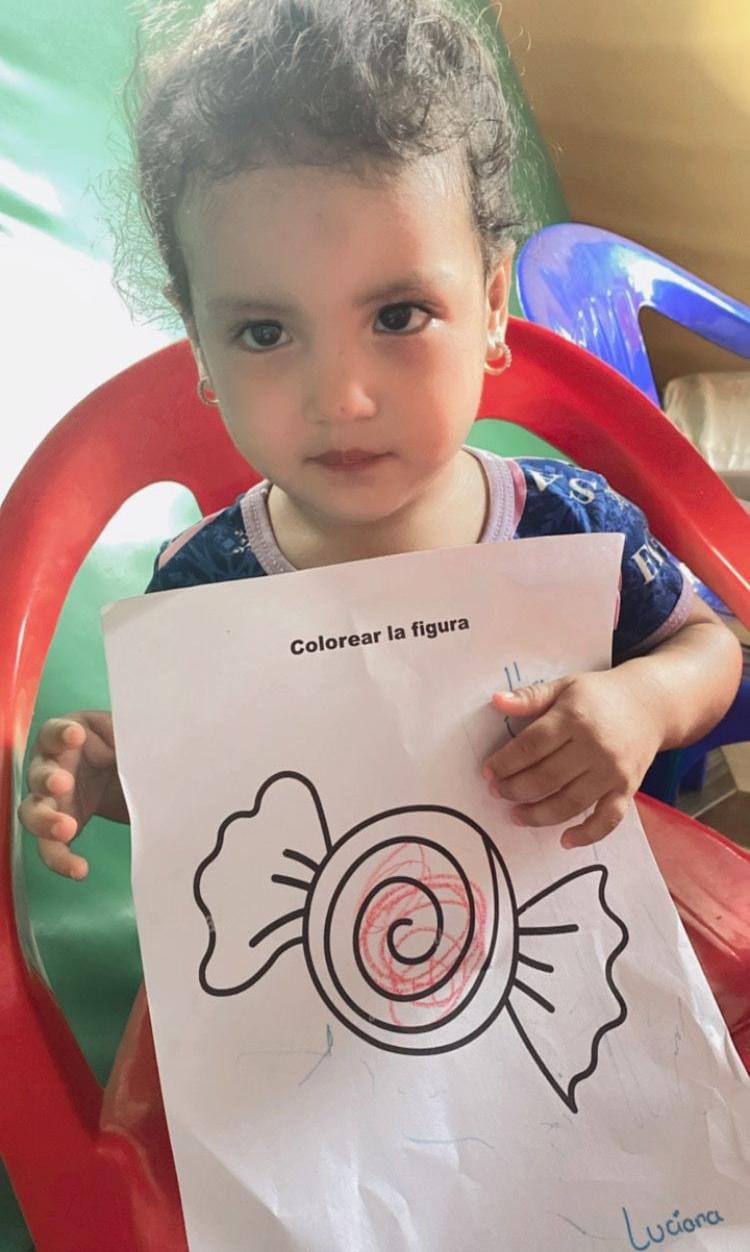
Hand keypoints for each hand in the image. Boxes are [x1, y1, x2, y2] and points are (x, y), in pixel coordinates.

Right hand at [18, 711, 126, 878]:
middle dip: (47, 778)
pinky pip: (51, 847)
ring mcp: (52, 799)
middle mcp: (51, 767)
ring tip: (66, 829)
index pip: (55, 731)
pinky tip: (78, 869)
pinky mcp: (59, 829)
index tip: (76, 736)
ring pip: (33, 812)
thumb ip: (126, 734)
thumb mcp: (128, 737)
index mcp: (68, 738)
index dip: (61, 733)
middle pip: (38, 773)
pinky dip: (61, 859)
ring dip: (45, 821)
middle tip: (62, 784)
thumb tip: (137, 734)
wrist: (134, 781)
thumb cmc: (124, 749)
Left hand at [482, 670, 663, 847]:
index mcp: (574, 718)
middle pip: (547, 778)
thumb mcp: (564, 686)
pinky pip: (608, 820)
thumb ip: (530, 697)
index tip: (488, 772)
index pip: (531, 745)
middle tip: (497, 793)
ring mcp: (612, 771)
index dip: (505, 762)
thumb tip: (497, 701)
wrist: (651, 704)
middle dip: (515, 790)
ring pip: (570, 803)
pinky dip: (587, 835)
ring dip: (539, 815)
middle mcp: (594, 747)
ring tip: (516, 815)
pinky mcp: (627, 789)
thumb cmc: (600, 696)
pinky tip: (564, 840)